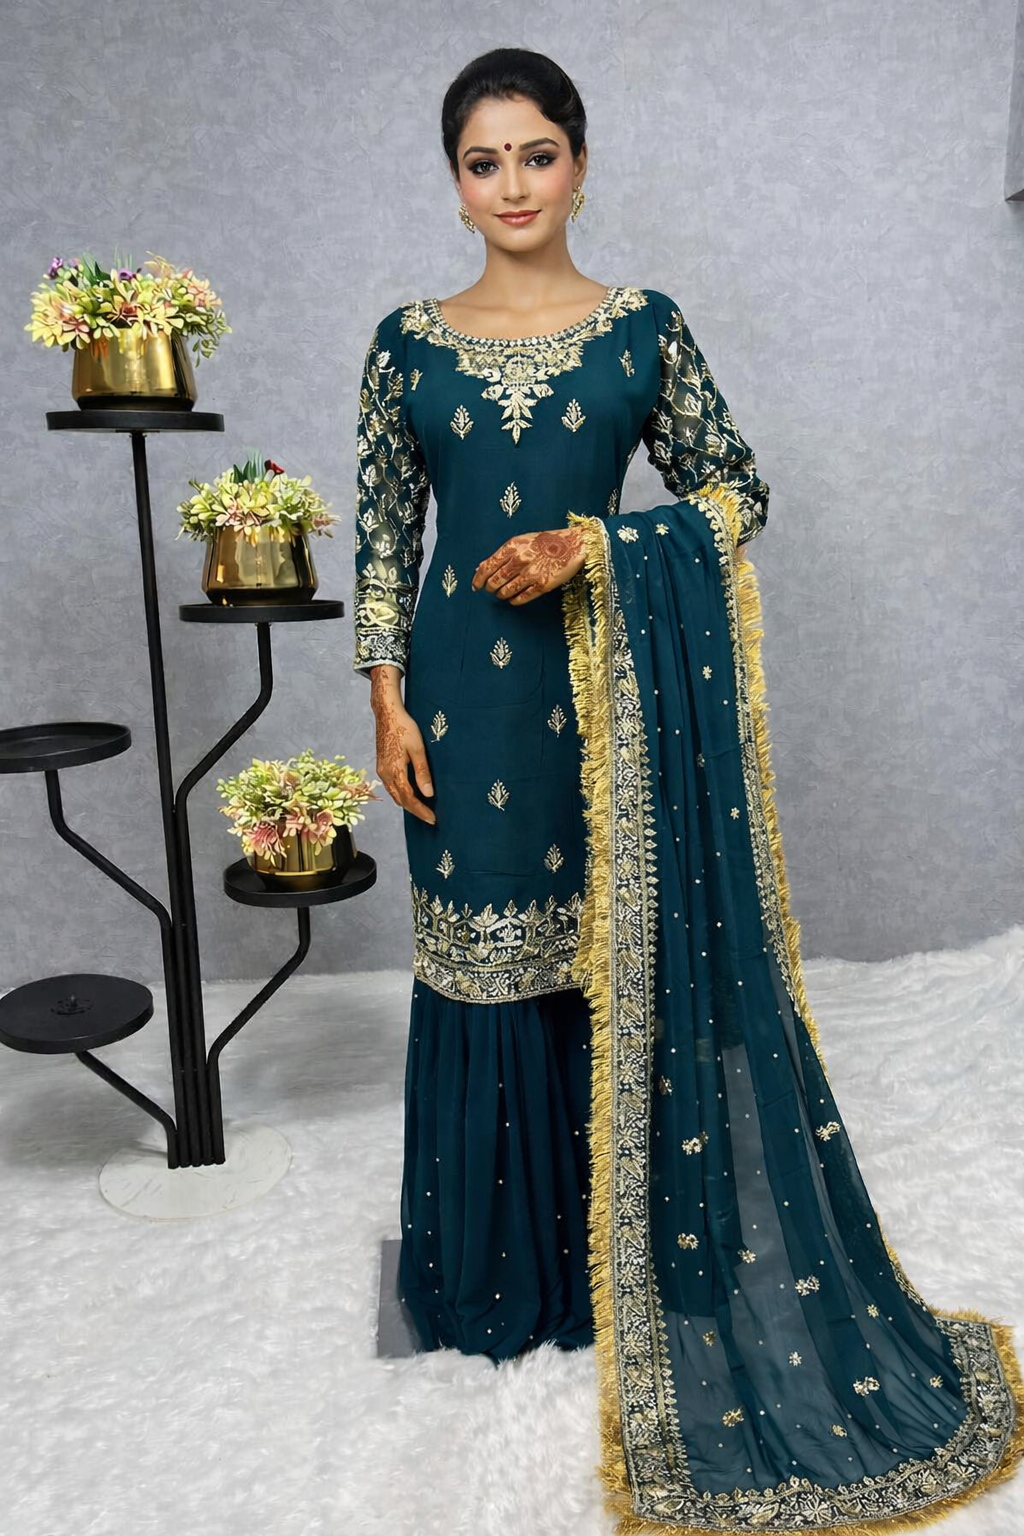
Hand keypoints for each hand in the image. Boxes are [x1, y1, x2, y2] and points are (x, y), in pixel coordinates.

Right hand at [369, 669, 435, 824]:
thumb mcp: (417, 748)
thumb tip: (428, 793)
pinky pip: (392, 787)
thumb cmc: (404, 727)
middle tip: (430, 819)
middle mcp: (385, 774)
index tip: (432, 818)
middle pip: (400, 800)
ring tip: (422, 810)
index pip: (408, 798)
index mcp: (394, 771)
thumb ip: (422, 772)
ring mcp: (382, 770)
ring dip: (408, 804)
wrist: (387, 713)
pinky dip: (401, 795)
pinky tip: (410, 795)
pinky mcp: (382, 766)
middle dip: (415, 811)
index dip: (421, 810)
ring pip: (395, 794)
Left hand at [471, 527, 586, 602]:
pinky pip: (521, 598)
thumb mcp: (522, 541)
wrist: (573, 545)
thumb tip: (480, 568)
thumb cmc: (546, 542)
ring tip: (503, 594)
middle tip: (492, 589)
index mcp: (513, 546)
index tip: (475, 586)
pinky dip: (514, 600)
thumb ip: (502, 553)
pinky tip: (513, 599)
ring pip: (506, 592)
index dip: (478, 579)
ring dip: (502, 595)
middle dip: (490, 588)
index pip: (487, 566)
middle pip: (495, 581)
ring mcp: (531, 573)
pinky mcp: (542, 585)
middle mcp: (520, 559)